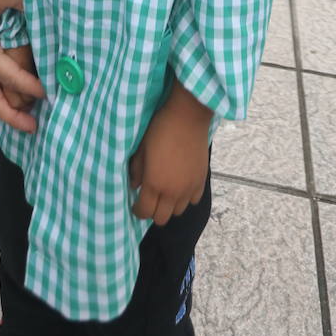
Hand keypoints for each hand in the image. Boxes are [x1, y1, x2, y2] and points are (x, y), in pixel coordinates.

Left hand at [129, 84, 210, 225]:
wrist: (187, 117)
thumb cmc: (160, 130)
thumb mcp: (141, 149)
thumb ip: (136, 171)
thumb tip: (134, 186)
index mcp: (154, 184)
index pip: (144, 212)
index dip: (137, 210)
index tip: (136, 203)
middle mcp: (172, 192)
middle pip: (161, 219)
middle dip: (153, 211)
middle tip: (150, 198)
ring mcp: (189, 188)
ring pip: (178, 212)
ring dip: (170, 205)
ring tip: (166, 191)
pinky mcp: (201, 181)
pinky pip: (193, 200)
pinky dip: (186, 197)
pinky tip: (181, 185)